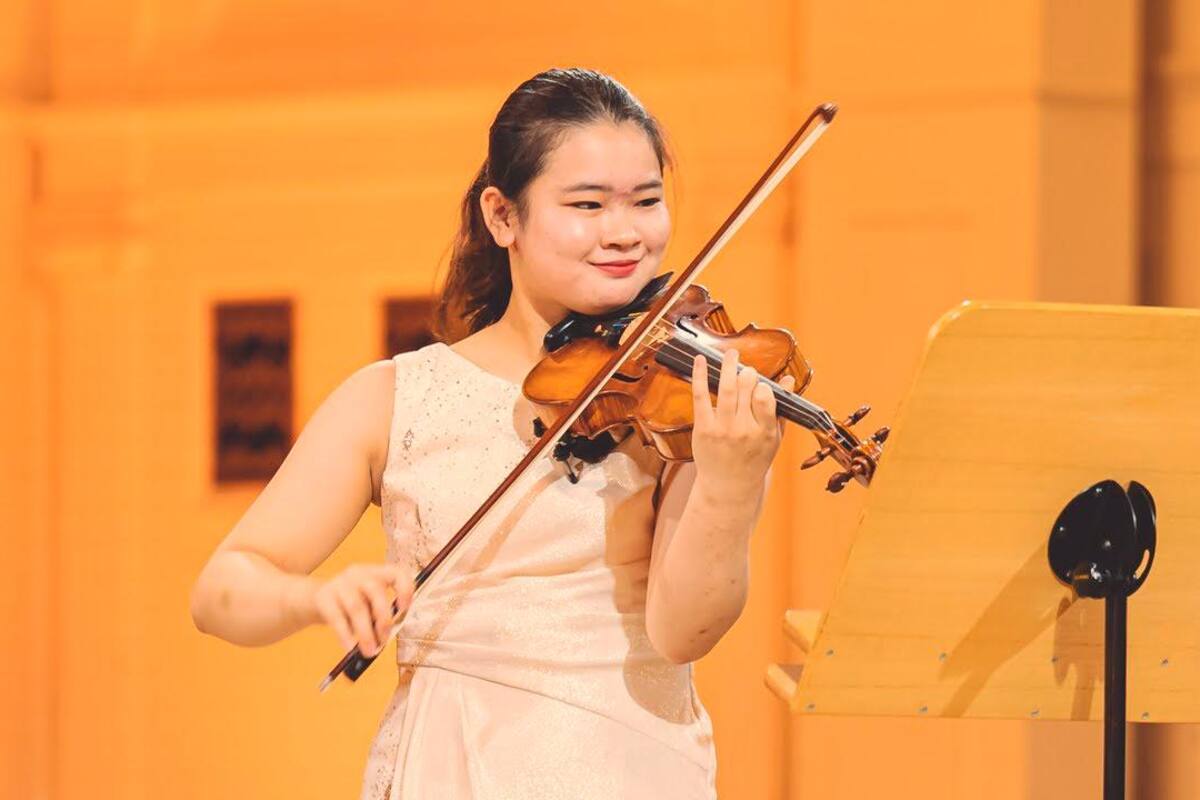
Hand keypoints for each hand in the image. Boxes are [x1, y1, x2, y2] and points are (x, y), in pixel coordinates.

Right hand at [305, 563, 413, 656]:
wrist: (314, 599)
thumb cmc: (350, 605)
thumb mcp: (367, 604)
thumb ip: (379, 616)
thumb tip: (384, 637)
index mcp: (376, 573)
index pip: (397, 573)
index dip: (405, 589)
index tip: (404, 609)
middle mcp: (359, 573)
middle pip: (376, 591)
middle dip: (383, 619)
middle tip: (384, 641)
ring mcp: (339, 583)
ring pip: (356, 607)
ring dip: (365, 632)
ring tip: (369, 651)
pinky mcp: (323, 597)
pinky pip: (336, 617)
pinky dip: (345, 634)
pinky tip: (350, 647)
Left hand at [689, 349, 794, 500]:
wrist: (729, 486)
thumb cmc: (754, 459)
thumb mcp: (774, 438)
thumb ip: (781, 409)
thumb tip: (788, 379)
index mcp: (765, 432)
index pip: (765, 399)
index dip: (762, 386)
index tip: (760, 384)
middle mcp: (743, 430)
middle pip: (745, 390)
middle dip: (747, 374)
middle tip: (745, 369)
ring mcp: (722, 429)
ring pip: (726, 389)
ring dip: (728, 365)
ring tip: (731, 353)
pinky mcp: (703, 429)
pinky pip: (701, 396)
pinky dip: (700, 375)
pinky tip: (700, 360)